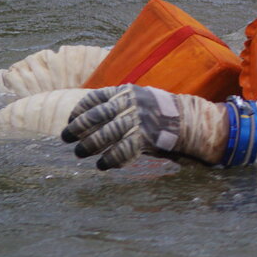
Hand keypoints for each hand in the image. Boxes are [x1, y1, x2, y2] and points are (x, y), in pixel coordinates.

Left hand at [63, 85, 226, 169]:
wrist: (190, 120)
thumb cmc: (161, 112)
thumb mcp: (141, 97)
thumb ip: (120, 103)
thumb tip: (91, 117)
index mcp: (126, 92)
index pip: (94, 99)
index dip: (79, 111)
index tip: (70, 121)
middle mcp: (129, 104)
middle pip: (95, 118)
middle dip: (76, 129)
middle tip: (66, 139)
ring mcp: (137, 120)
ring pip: (104, 135)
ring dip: (88, 146)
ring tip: (79, 153)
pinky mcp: (144, 137)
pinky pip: (121, 151)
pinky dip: (109, 159)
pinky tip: (103, 164)